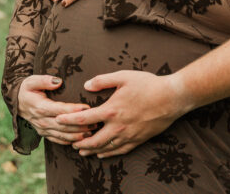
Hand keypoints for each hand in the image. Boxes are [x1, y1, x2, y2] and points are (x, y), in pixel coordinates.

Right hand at [17, 75, 92, 144]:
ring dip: (78, 135)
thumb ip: (44, 80)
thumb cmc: (27, 89)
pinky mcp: (44, 134)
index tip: (87, 107)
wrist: (17, 102)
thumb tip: (58, 81)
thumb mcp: (32, 81)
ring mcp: (43, 129)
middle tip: (96, 122)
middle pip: (64, 125)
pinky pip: (58, 140)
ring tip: (93, 132)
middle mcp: (41, 121)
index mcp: (39, 107)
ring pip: (63, 135)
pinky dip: (70, 141)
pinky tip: (82, 140)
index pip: (59, 110)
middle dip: (80, 125)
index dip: (73, 110)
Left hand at [56, 70, 191, 157]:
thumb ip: (103, 81)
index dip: (69, 120)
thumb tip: (86, 85)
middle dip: (79, 142)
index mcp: (111, 110)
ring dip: (92, 150)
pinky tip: (103, 153)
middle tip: (70, 142)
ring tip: (82, 151)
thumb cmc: (148, 84)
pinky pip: (120, 151)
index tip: (58, 121)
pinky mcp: (138, 139)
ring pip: (106, 148)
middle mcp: (118, 126)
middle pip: (93, 140)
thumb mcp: (123, 76)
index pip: (84, 119)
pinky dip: (109, 153)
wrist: (171, 98)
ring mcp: (129, 135)